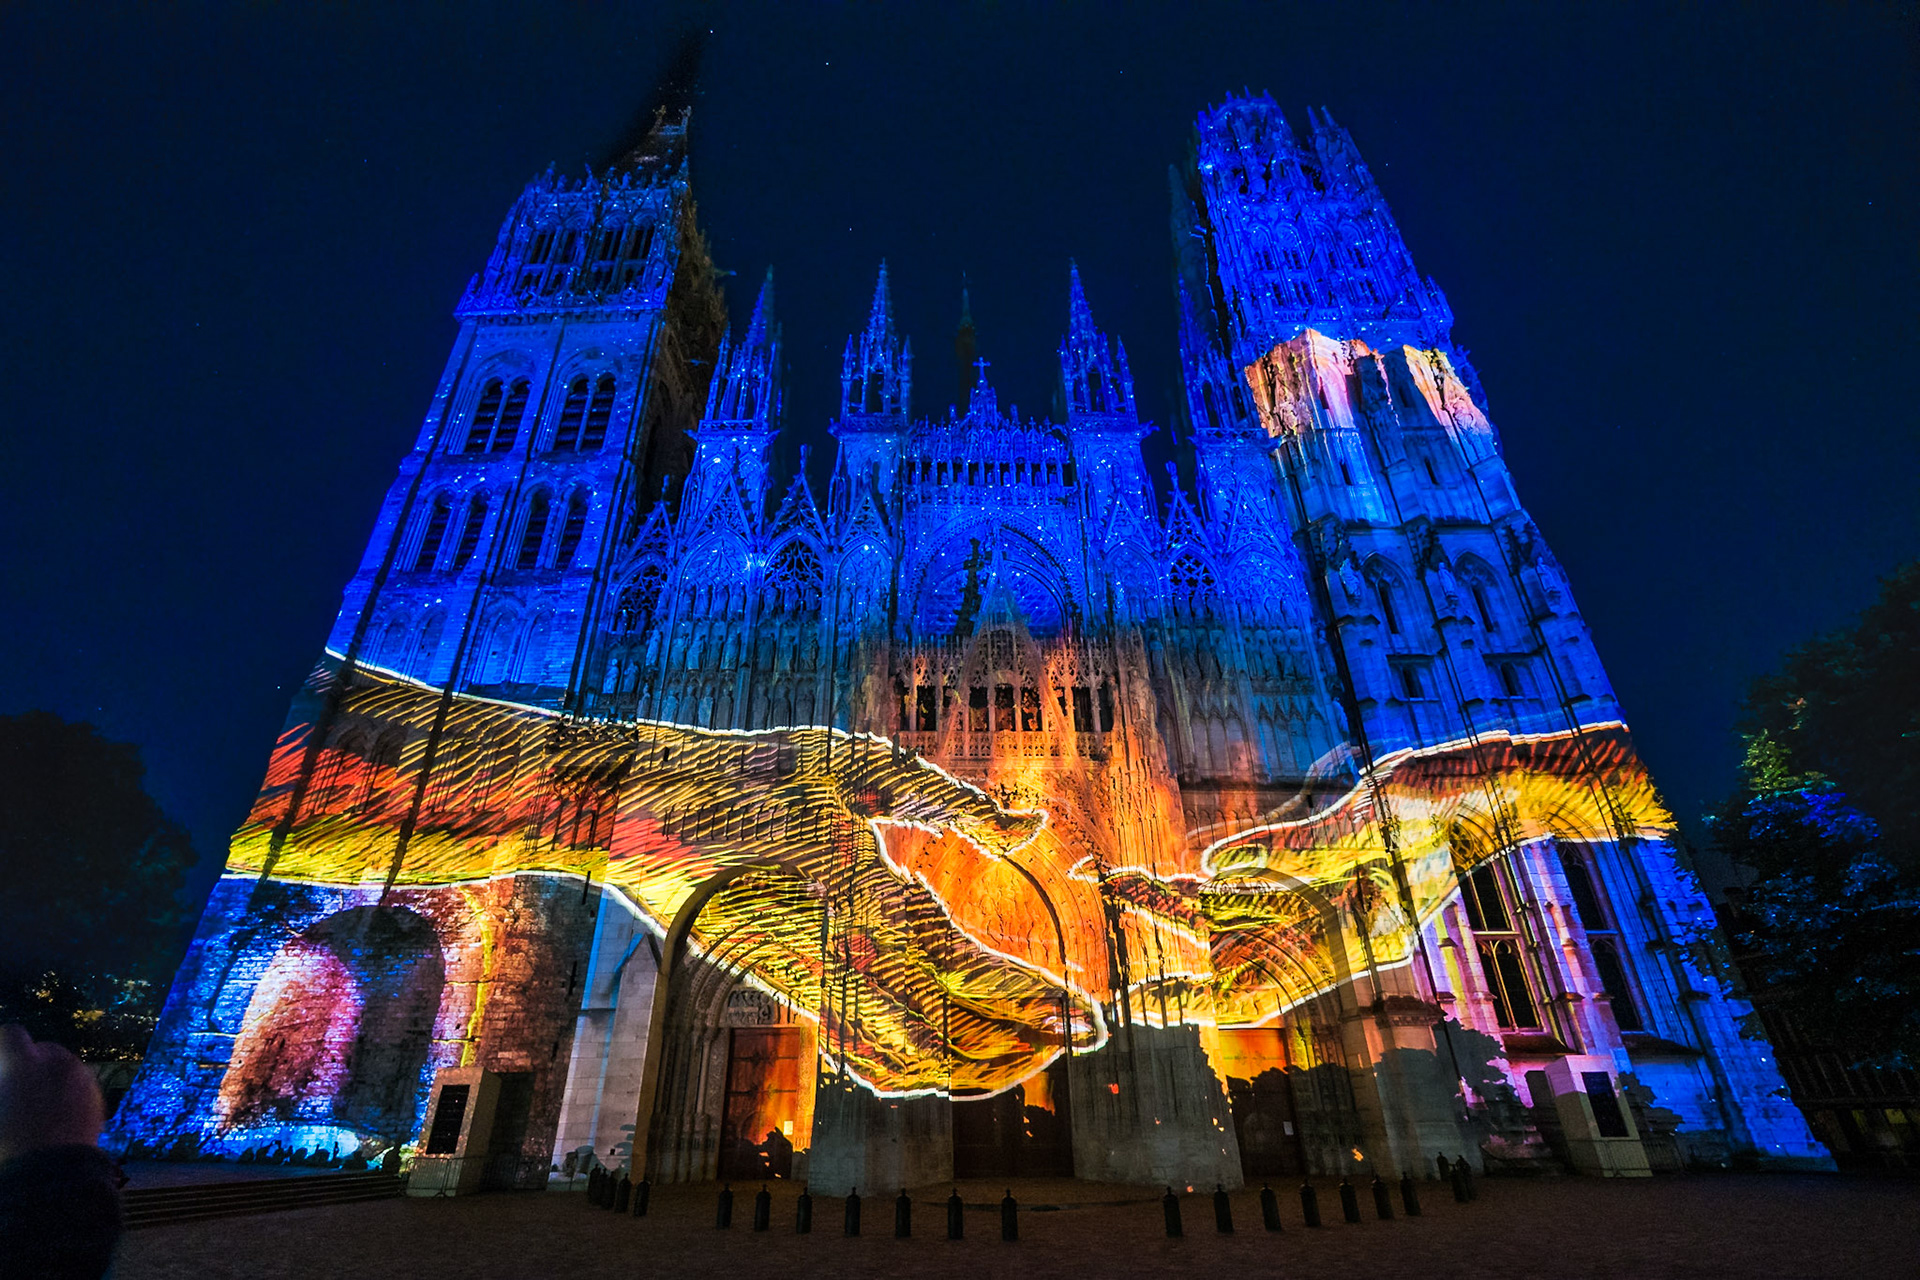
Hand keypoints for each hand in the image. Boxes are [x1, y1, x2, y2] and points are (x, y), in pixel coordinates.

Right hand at [0, 1024, 104, 1163]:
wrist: (50, 1181)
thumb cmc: (7, 1148)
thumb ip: (4, 1091)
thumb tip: (7, 1092)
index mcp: (24, 1065)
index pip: (11, 1035)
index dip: (2, 1047)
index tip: (1, 1061)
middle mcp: (59, 1064)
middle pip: (43, 1049)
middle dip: (28, 1060)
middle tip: (14, 1085)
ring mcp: (83, 1081)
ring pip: (65, 1066)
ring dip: (49, 1074)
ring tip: (34, 1101)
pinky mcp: (98, 1100)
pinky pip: (80, 1084)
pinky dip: (68, 1090)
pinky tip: (55, 1112)